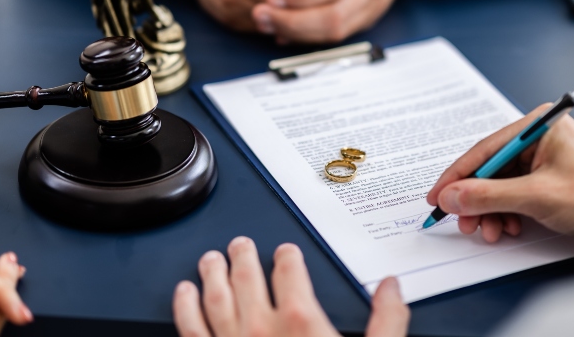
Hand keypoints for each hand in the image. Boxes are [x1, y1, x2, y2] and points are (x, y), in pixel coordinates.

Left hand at [173, 237, 407, 336]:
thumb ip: (386, 322)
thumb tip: (390, 289)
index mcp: (301, 322)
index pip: (290, 272)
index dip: (287, 257)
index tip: (286, 252)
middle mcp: (261, 329)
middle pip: (246, 277)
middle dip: (243, 257)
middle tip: (240, 245)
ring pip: (214, 297)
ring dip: (212, 273)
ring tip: (210, 259)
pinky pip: (191, 329)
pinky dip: (185, 307)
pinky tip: (183, 295)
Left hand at [254, 0, 422, 43]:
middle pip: (334, 16)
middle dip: (293, 20)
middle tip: (261, 14)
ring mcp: (372, 8)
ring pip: (334, 32)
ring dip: (297, 33)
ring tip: (266, 23)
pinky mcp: (366, 21)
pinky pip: (336, 37)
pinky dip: (307, 37)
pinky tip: (283, 30)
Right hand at [426, 107, 573, 256]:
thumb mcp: (536, 197)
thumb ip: (487, 195)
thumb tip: (451, 196)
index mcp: (539, 125)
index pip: (484, 149)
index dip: (456, 175)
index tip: (436, 196)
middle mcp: (542, 138)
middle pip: (491, 169)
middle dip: (476, 200)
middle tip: (464, 223)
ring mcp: (548, 160)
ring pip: (503, 186)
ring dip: (492, 211)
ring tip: (492, 231)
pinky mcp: (554, 182)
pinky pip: (518, 195)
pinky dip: (509, 213)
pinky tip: (510, 227)